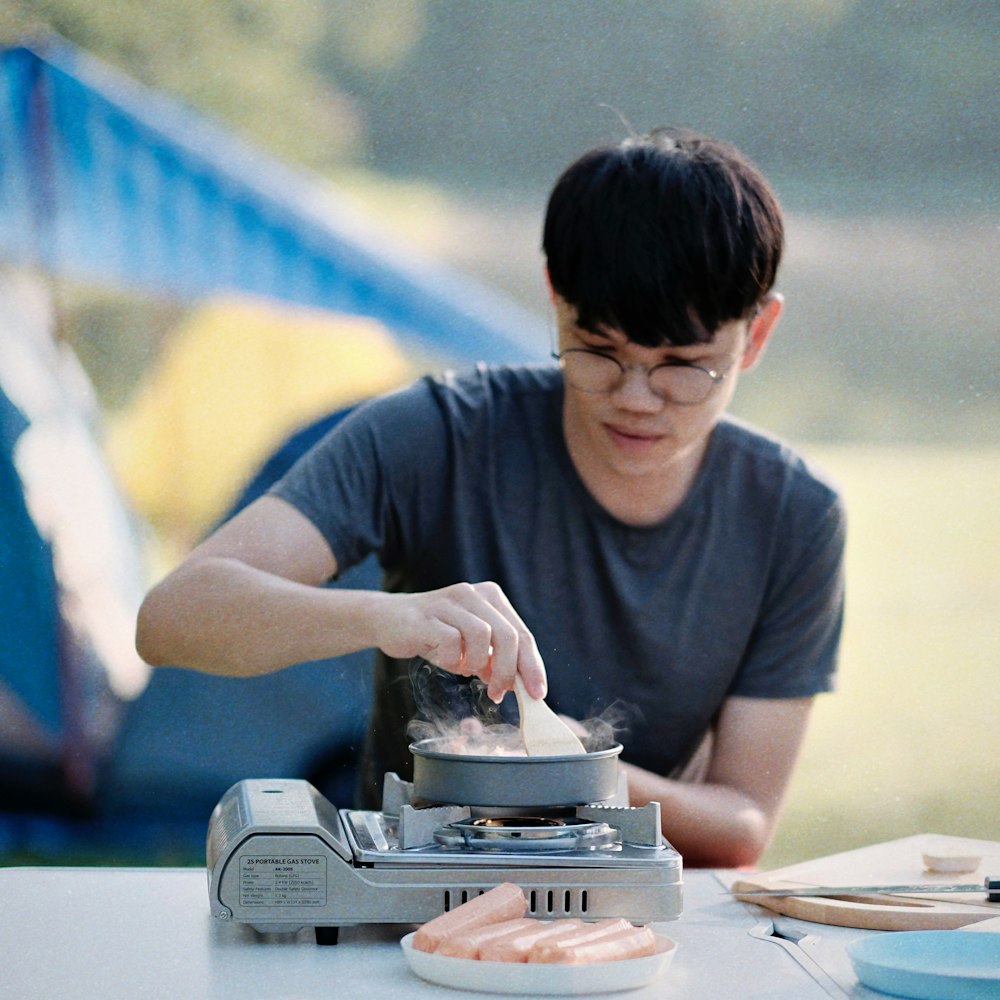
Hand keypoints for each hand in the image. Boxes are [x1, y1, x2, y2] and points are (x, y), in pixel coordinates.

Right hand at [373, 582, 545, 701]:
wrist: (388, 619)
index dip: (532, 666)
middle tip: (498, 694)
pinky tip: (445, 661)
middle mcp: (474, 594)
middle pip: (508, 635)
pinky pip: (451, 642)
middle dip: (508, 672)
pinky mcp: (427, 615)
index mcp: (491, 597)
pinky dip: (452, 660)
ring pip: (483, 636)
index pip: (522, 634)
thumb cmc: (434, 634)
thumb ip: (493, 659)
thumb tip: (516, 685)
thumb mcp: (469, 646)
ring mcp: (450, 601)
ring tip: (464, 670)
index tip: (538, 693)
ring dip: (477, 664)